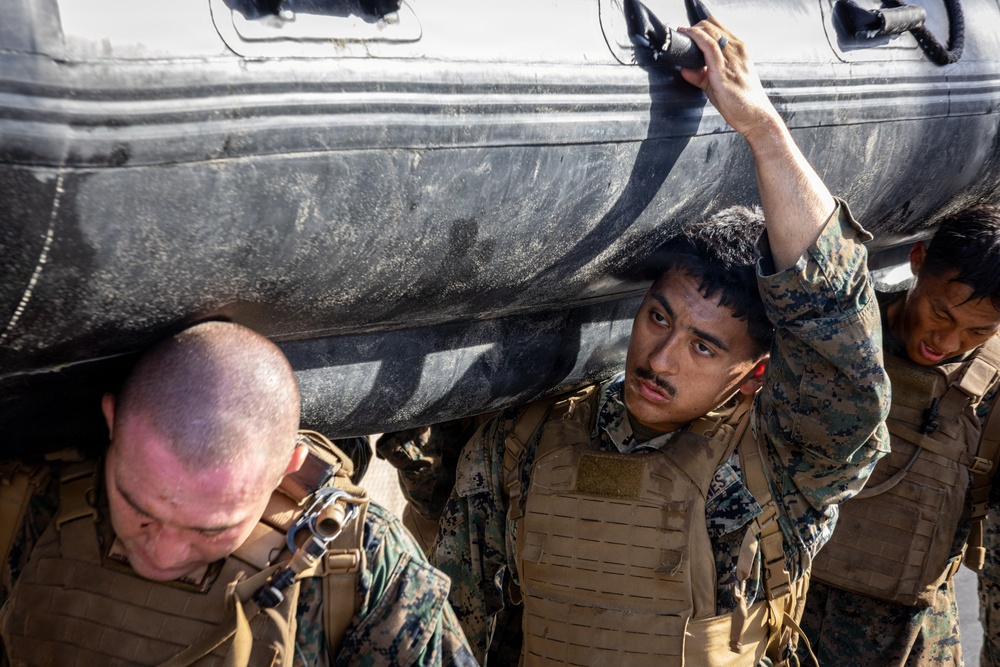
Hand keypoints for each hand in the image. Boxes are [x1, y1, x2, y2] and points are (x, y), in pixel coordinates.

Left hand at [676, 18, 780, 142]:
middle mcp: (737, 51)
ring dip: (692, 31)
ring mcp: (732, 58)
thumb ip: (701, 76)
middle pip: (712, 26)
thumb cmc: (742, 102)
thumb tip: (685, 70)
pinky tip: (688, 37)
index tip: (687, 33)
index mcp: (739, 51)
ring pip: (710, 32)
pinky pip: (708, 46)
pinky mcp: (723, 70)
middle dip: (693, 27)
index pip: (718, 28)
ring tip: (681, 35)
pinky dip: (696, 38)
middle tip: (681, 35)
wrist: (756, 117)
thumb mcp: (718, 84)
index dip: (701, 27)